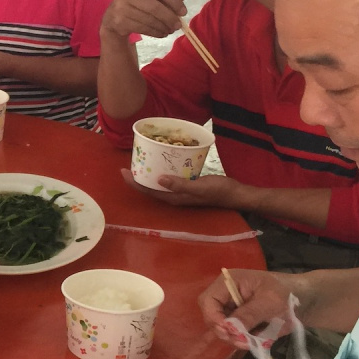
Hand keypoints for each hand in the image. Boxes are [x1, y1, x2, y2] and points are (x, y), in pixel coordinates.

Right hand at [100, 0, 193, 39]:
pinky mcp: (120, 21)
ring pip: (149, 20)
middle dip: (170, 18)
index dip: (175, 2)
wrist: (112, 19)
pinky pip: (143, 28)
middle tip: (178, 26)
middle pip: (155, 7)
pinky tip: (162, 34)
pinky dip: (155, 32)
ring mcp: (122, 8)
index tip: (184, 12)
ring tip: (170, 30)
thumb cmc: (137, 6)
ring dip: (163, 27)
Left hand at [119, 168, 241, 207]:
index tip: (123, 170)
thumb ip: (180, 184)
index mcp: (174, 198)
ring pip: (159, 183)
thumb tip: (158, 179)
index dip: (134, 182)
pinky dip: (162, 170)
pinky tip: (162, 161)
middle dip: (138, 177)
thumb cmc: (219, 191)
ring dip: (149, 173)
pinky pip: (169, 178)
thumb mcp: (199, 187)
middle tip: (129, 162)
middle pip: (150, 188)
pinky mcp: (187, 185)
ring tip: (141, 160)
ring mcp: (180, 191)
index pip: (148, 191)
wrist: (235, 193)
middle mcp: (174, 196)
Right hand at [199, 268, 300, 347]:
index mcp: (229, 283)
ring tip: (255, 341)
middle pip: (211, 317)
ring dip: (237, 338)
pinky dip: (245, 340)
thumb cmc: (287, 293)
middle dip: (226, 331)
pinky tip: (259, 338)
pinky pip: (235, 335)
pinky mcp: (240, 322)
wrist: (304, 301)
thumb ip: (249, 314)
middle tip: (244, 341)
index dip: (213, 317)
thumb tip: (230, 328)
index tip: (229, 331)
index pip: (208, 300)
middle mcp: (226, 296)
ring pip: (223, 329)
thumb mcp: (270, 302)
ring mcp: (232, 310)